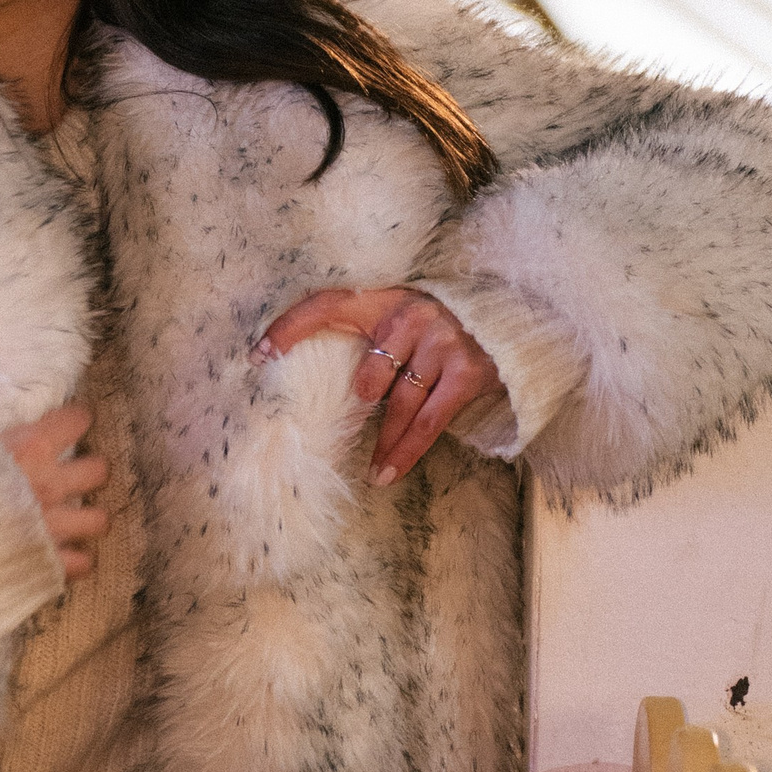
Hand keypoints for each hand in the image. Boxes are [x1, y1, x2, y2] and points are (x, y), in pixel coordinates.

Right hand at [0, 403, 108, 579]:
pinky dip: (72, 560)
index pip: (77, 420)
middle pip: (99, 471)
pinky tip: (58, 554)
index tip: (71, 423)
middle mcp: (49, 483)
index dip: (75, 420)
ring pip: (98, 521)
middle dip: (89, 472)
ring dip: (87, 519)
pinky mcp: (45, 561)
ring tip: (73, 519)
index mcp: (31, 446)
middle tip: (72, 476)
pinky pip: (80, 563)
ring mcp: (52, 525)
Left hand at [251, 287, 503, 488]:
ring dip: (384, 443)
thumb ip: (370, 336)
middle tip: (353, 427)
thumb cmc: (446, 322)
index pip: (324, 305)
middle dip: (363, 404)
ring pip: (398, 406)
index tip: (256, 356)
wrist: (514, 318)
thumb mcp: (404, 315)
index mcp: (385, 298)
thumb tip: (320, 375)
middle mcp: (410, 315)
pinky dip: (405, 452)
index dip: (288, 328)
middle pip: (368, 375)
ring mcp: (440, 343)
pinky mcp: (465, 372)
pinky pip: (427, 423)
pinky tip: (387, 473)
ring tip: (374, 471)